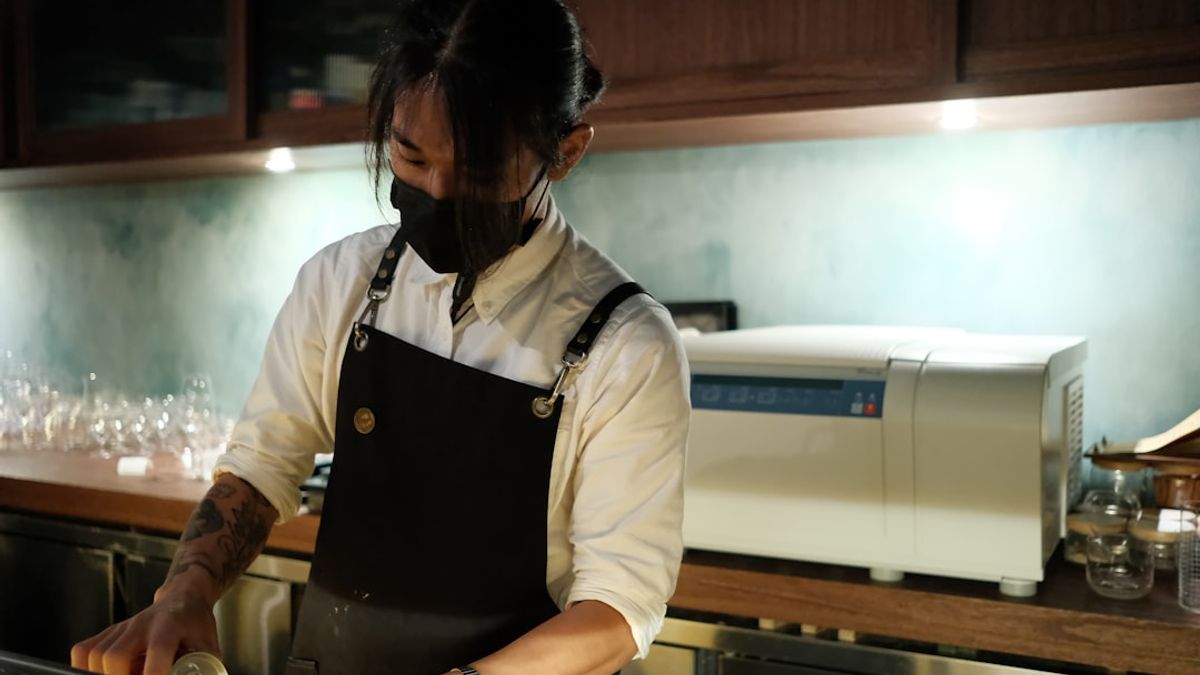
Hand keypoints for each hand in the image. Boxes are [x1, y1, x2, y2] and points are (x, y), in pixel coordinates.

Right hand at [70, 587, 219, 674]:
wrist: (183, 597)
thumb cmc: (196, 624)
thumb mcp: (210, 645)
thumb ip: (207, 668)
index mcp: (170, 625)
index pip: (158, 649)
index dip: (154, 673)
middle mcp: (141, 623)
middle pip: (115, 655)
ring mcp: (122, 626)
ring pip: (95, 655)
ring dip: (105, 674)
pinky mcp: (108, 631)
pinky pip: (83, 651)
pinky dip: (86, 668)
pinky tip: (105, 673)